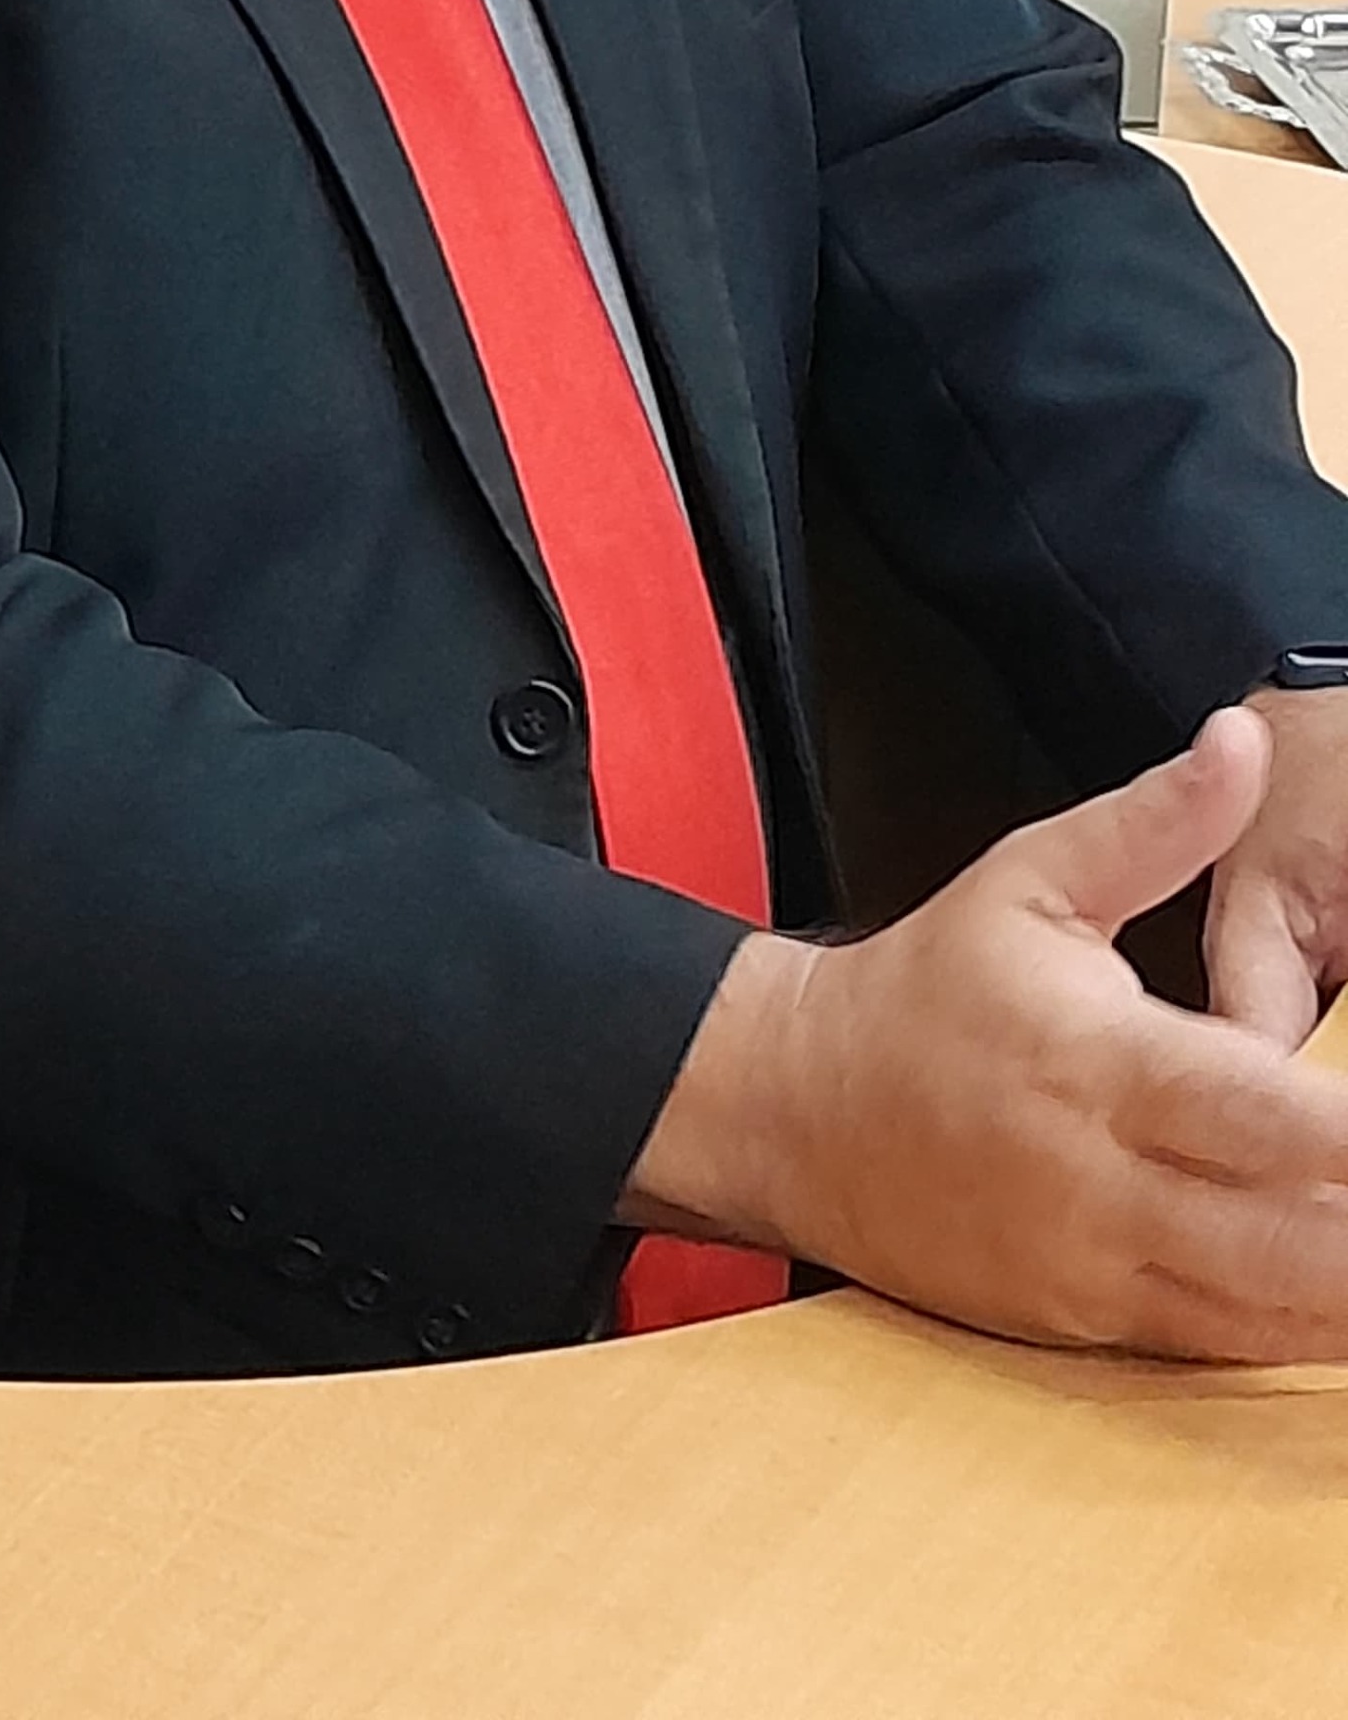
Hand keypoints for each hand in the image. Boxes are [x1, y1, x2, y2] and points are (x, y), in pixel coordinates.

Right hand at [624, 704, 1347, 1362]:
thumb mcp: (1031, 877)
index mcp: (1092, 1058)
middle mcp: (1093, 1177)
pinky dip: (1288, 1336)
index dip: (1347, 1134)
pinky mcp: (1075, 1324)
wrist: (797, 1107)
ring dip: (1342, 1298)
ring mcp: (1085, 1265)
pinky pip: (1207, 1348)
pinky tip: (1339, 1315)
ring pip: (1255, 1311)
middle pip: (1277, 1237)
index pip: (1254, 1111)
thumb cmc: (928, 988)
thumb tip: (1241, 740)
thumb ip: (1155, 822)